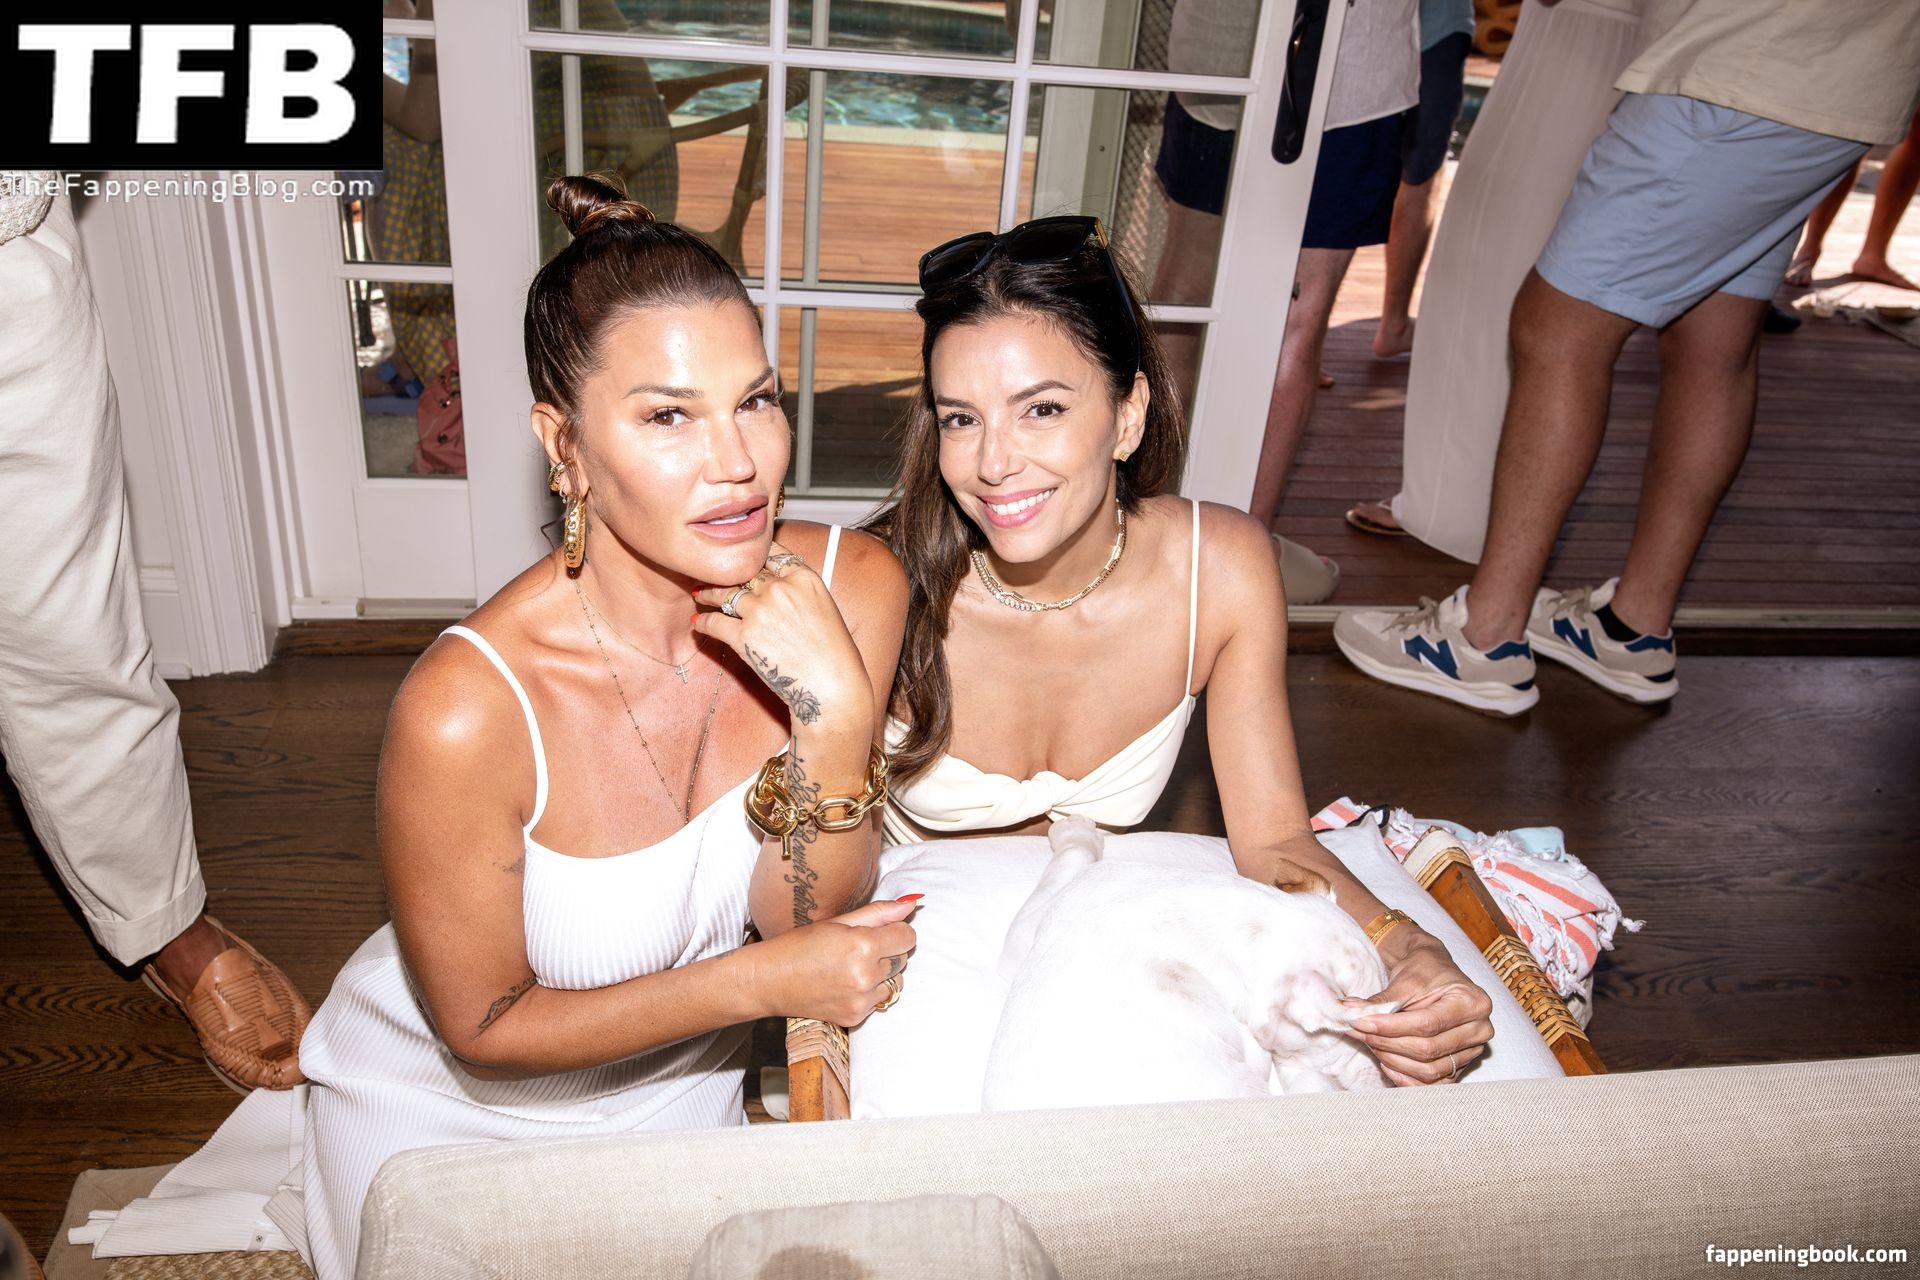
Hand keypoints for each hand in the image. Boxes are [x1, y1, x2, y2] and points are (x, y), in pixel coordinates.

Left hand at [692, 542, 870, 732]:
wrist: (832, 687)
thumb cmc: (834, 654)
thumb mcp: (825, 608)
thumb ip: (799, 592)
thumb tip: (775, 587)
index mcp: (804, 578)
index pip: (770, 553)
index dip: (753, 555)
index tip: (742, 559)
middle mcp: (780, 589)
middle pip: (744, 571)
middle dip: (727, 573)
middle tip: (713, 575)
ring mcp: (760, 611)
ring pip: (724, 593)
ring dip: (709, 594)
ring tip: (700, 595)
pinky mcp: (744, 637)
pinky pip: (714, 623)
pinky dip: (703, 622)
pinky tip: (698, 622)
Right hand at [747, 897, 917, 1026]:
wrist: (769, 981)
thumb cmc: (800, 945)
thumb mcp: (838, 922)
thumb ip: (879, 913)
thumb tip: (911, 903)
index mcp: (862, 946)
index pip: (907, 937)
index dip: (896, 930)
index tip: (879, 930)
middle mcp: (865, 976)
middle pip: (902, 959)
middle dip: (888, 951)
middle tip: (857, 948)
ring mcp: (860, 1000)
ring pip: (894, 983)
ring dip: (882, 974)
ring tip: (852, 967)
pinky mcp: (854, 1017)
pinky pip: (878, 1001)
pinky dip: (869, 993)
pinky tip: (845, 985)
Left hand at [1347, 932, 1493, 1085]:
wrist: (1436, 974)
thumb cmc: (1425, 972)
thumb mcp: (1405, 979)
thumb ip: (1381, 1001)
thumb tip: (1350, 1014)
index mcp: (1472, 1002)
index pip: (1428, 1024)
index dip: (1392, 1027)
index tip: (1363, 1023)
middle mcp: (1479, 1029)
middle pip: (1428, 1049)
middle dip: (1388, 1044)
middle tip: (1360, 1033)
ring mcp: (1472, 1050)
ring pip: (1429, 1069)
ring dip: (1393, 1061)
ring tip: (1370, 1044)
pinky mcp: (1460, 1064)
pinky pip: (1434, 1083)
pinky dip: (1407, 1078)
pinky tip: (1387, 1064)